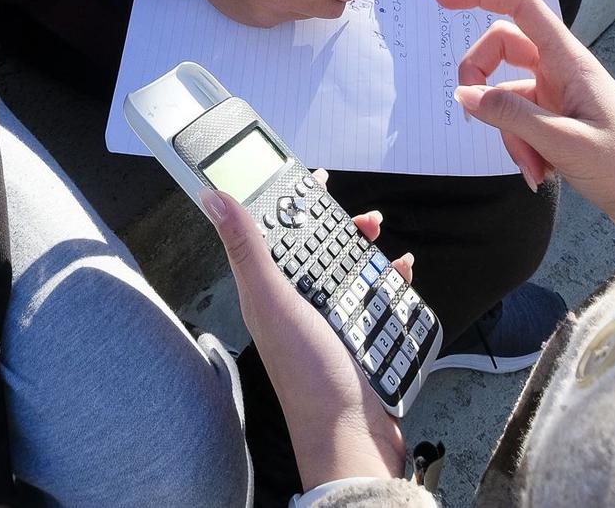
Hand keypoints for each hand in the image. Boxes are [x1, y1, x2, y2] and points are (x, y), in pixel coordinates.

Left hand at [202, 174, 408, 488]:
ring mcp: (327, 321)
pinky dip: (390, 281)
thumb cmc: (308, 377)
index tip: (308, 176)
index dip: (288, 203)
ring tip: (382, 238)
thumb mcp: (272, 303)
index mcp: (269, 291)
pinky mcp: (356, 337)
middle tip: (361, 215)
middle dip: (338, 225)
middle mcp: (295, 303)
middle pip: (315, 248)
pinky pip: (374, 297)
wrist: (351, 438)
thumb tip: (213, 196)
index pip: (273, 233)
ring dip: (368, 250)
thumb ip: (247, 249)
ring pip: (348, 269)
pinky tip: (401, 273)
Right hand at [431, 0, 614, 238]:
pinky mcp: (558, 119)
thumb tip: (464, 95)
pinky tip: (540, 174)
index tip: (443, 0)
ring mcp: (559, 94)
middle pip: (502, 49)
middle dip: (482, 83)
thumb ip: (510, 115)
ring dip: (507, 131)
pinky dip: (520, 147)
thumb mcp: (562, 142)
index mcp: (570, 61)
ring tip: (533, 169)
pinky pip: (520, 121)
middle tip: (474, 114)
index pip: (521, 7)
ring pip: (507, 93)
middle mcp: (562, 70)